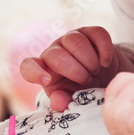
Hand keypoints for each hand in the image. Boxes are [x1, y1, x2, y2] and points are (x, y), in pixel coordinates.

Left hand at [19, 26, 133, 111]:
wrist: (105, 78)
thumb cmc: (83, 90)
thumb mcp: (72, 99)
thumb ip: (64, 102)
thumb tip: (58, 102)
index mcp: (44, 70)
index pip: (28, 66)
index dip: (34, 72)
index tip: (47, 80)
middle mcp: (54, 51)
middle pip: (56, 55)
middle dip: (75, 71)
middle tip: (87, 81)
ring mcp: (72, 38)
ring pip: (75, 40)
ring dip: (89, 60)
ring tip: (95, 71)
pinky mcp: (91, 32)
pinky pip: (97, 33)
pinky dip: (104, 49)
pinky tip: (105, 62)